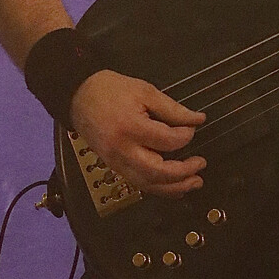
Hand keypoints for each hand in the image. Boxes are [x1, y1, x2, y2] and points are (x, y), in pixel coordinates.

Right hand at [69, 70, 206, 197]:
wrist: (77, 95)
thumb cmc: (110, 90)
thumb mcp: (145, 91)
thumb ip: (173, 109)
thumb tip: (198, 120)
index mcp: (130, 128)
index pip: (167, 141)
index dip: (185, 136)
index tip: (192, 129)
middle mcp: (122, 150)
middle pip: (157, 172)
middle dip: (183, 173)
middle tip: (201, 165)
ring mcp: (115, 162)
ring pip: (148, 184)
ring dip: (174, 188)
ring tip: (194, 182)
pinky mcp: (113, 166)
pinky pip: (138, 183)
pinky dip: (158, 188)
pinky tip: (174, 186)